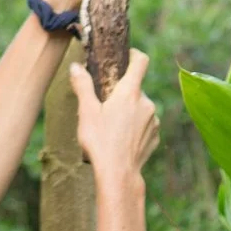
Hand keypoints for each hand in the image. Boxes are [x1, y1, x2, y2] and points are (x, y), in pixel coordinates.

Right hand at [71, 53, 159, 184]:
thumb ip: (82, 86)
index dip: (134, 54)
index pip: (140, 62)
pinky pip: (145, 124)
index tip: (125, 56)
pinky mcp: (155, 137)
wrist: (118, 175)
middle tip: (105, 105)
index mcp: (130, 92)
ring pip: (140, 107)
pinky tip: (121, 139)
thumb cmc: (101, 142)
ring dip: (129, 111)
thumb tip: (76, 67)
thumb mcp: (86, 112)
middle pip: (135, 88)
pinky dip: (135, 127)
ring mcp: (153, 121)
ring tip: (111, 126)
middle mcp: (146, 103)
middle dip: (122, 93)